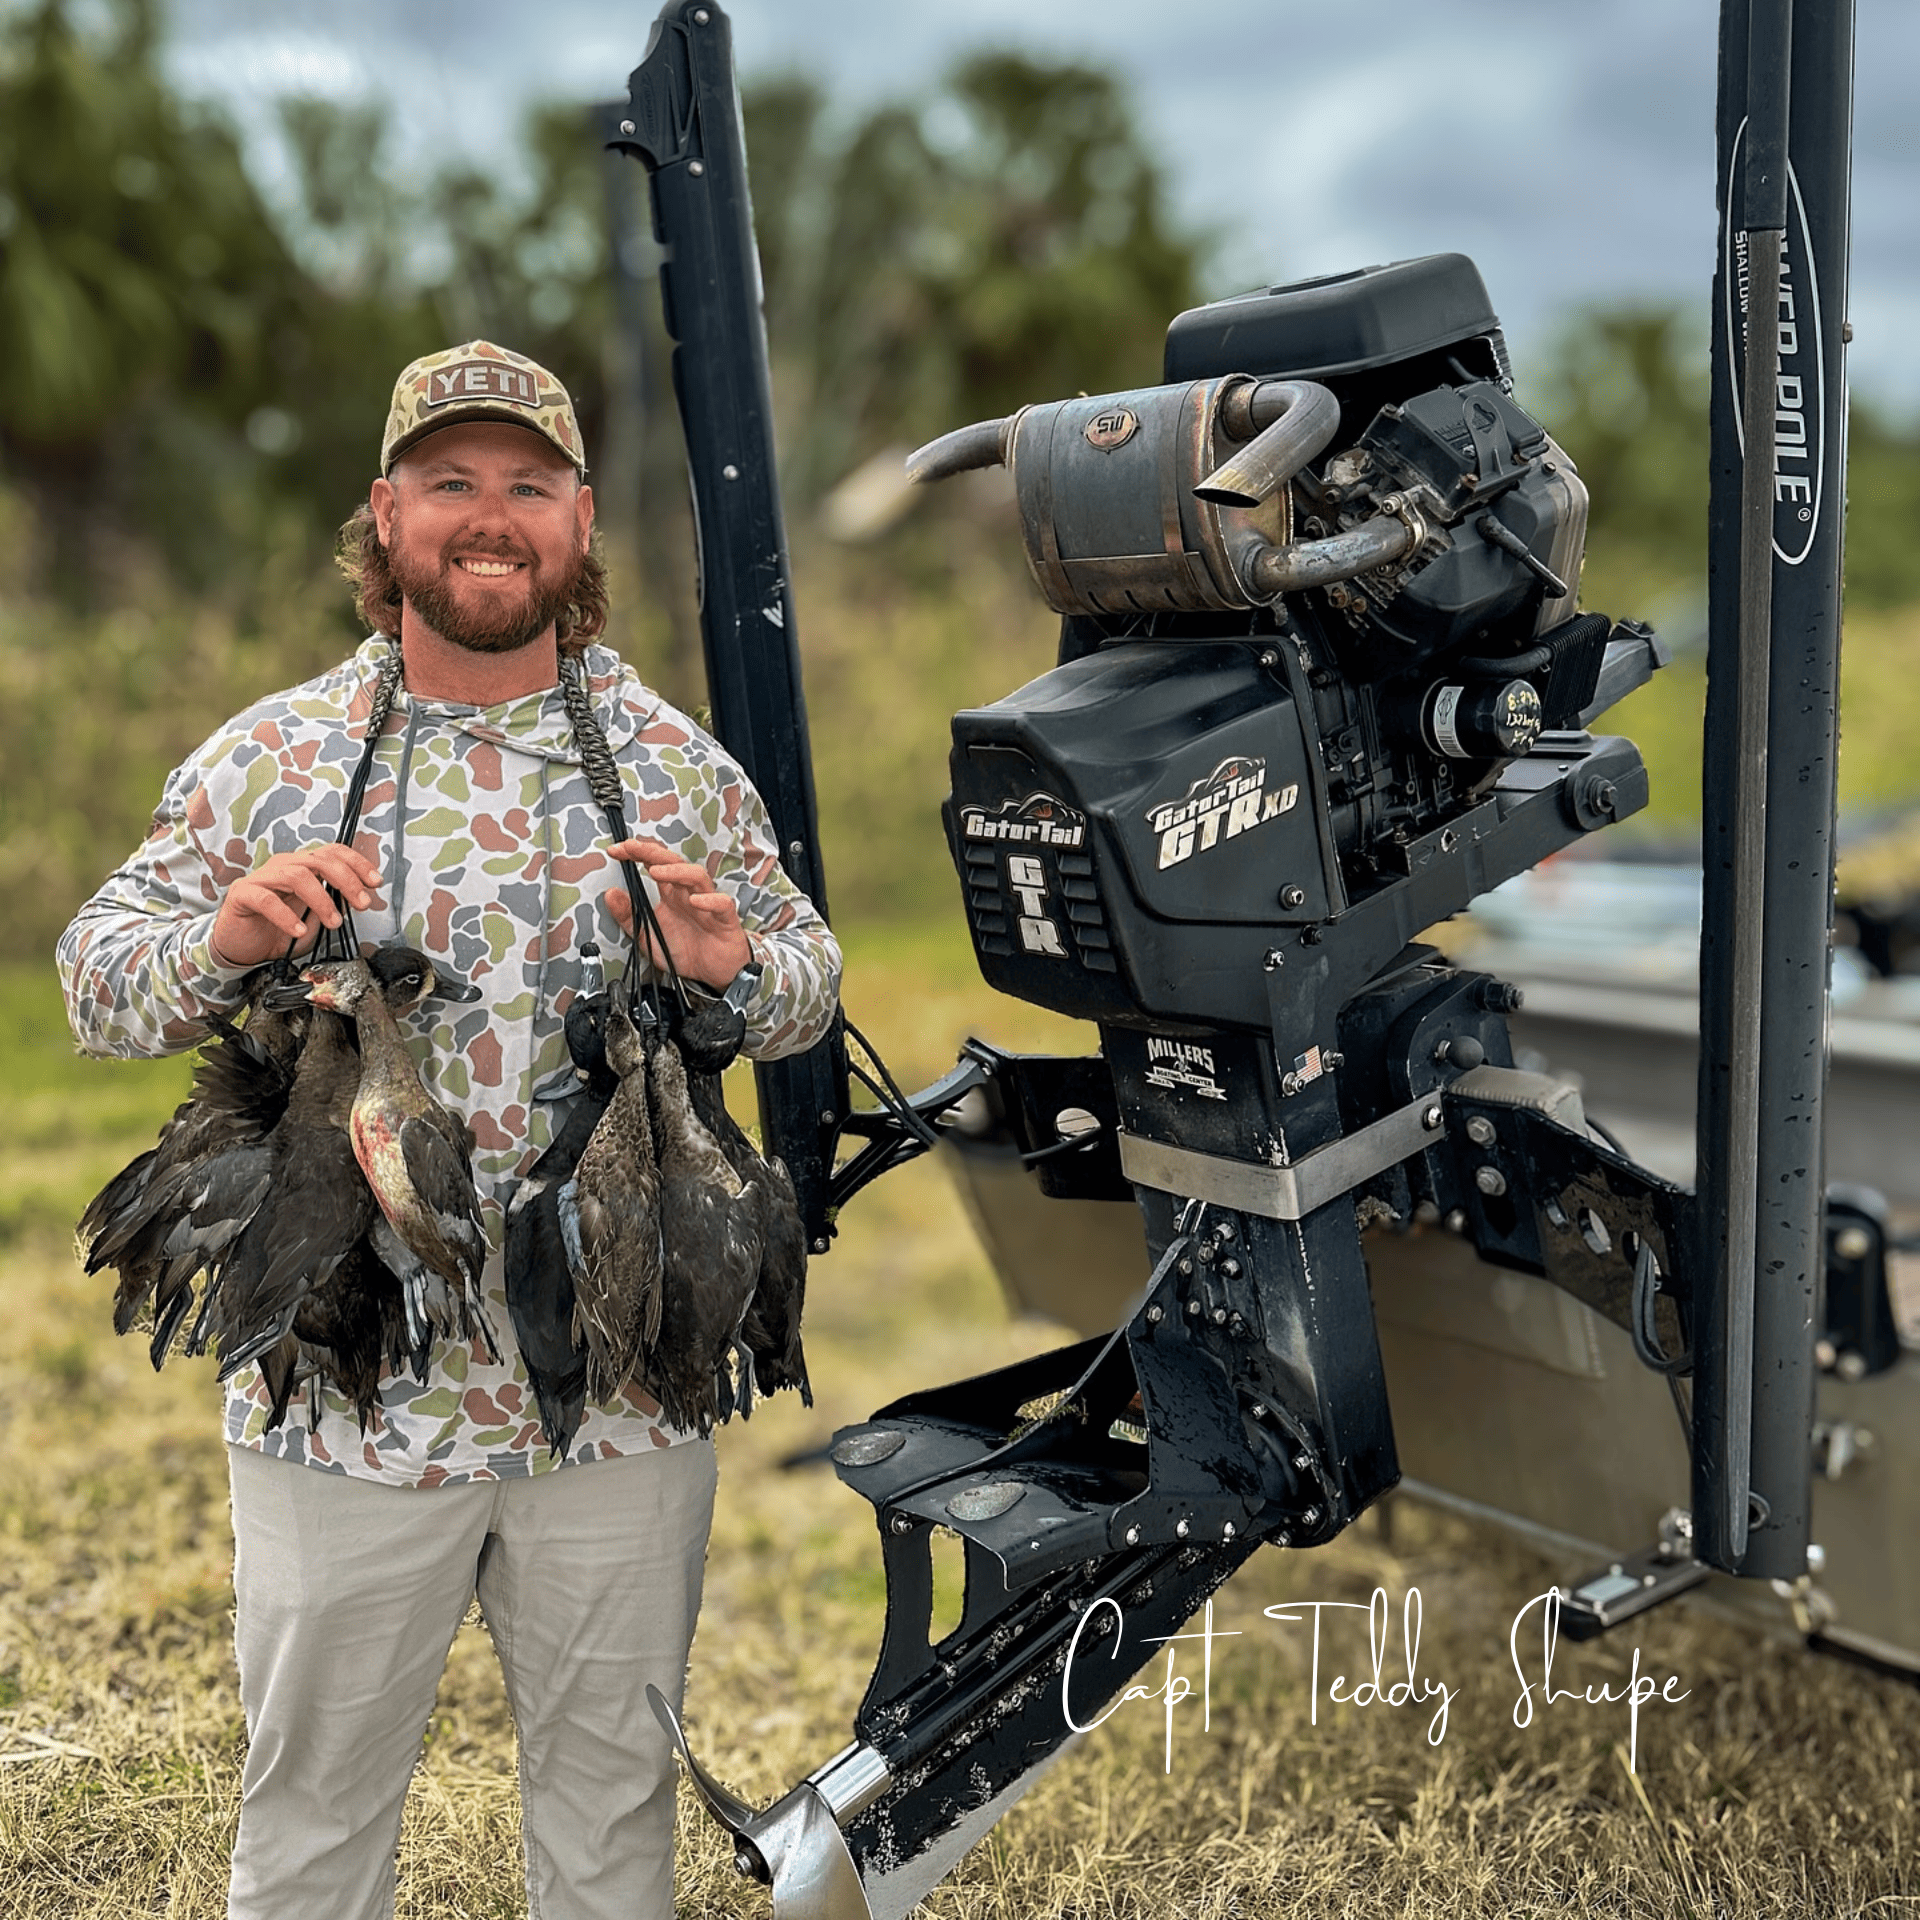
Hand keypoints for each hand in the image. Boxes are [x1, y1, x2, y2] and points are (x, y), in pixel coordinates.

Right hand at [209, 845, 384, 968]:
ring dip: (321, 900)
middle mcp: (282, 867)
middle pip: (318, 860)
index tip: (376, 882)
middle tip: (362, 903)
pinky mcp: (242, 895)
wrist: (242, 948)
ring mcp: (260, 879)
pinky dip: (287, 916)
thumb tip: (362, 896)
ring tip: (333, 922)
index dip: (356, 863)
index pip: (332, 852)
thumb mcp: (315, 918)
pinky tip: (299, 931)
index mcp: (301, 867)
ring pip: (295, 876)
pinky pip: (266, 899)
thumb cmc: (278, 931)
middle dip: (347, 880)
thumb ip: (335, 904)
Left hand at [607, 838, 752, 990]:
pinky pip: (722, 904)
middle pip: (675, 863)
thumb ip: (628, 916)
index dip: (636, 854)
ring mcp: (707, 904)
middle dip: (652, 852)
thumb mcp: (647, 936)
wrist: (712, 974)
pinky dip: (710, 901)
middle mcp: (688, 895)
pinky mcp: (724, 920)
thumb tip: (610, 894)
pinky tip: (695, 901)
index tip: (616, 850)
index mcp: (671, 895)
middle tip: (631, 848)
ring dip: (677, 871)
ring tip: (656, 871)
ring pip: (697, 877)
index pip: (655, 865)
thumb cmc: (685, 952)